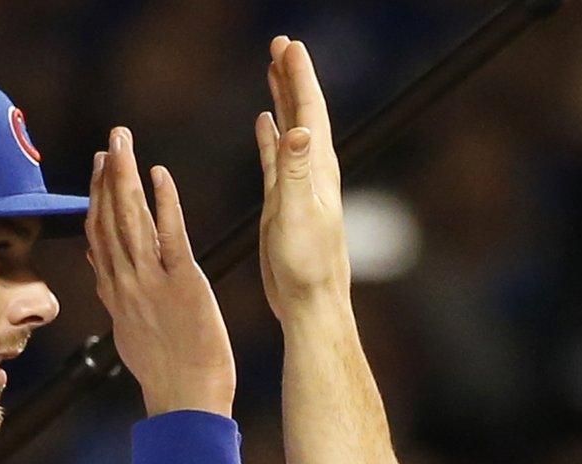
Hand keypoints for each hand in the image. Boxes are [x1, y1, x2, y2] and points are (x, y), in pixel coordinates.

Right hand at [85, 126, 235, 417]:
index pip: (98, 235)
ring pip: (131, 221)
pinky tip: (159, 174)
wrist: (185, 400)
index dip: (96, 196)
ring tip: (124, 142)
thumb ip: (115, 294)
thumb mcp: (129, 330)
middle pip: (109, 219)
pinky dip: (163, 203)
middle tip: (112, 137)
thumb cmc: (167, 371)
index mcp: (115, 293)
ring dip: (126, 177)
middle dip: (109, 175)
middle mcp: (126, 283)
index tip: (98, 166)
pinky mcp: (182, 284)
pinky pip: (169, 236)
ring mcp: (151, 283)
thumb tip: (99, 268)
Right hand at [256, 36, 351, 316]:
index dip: (299, 77)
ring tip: (273, 69)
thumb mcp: (297, 214)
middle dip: (292, 77)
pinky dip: (271, 135)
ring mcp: (298, 186)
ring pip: (290, 129)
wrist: (309, 303)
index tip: (288, 45)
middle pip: (302, 112)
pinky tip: (264, 122)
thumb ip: (296, 171)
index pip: (309, 112)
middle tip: (280, 43)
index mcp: (317, 170)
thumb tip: (301, 129)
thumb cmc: (306, 266)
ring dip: (282, 98)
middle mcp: (312, 172)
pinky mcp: (284, 202)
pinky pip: (277, 157)